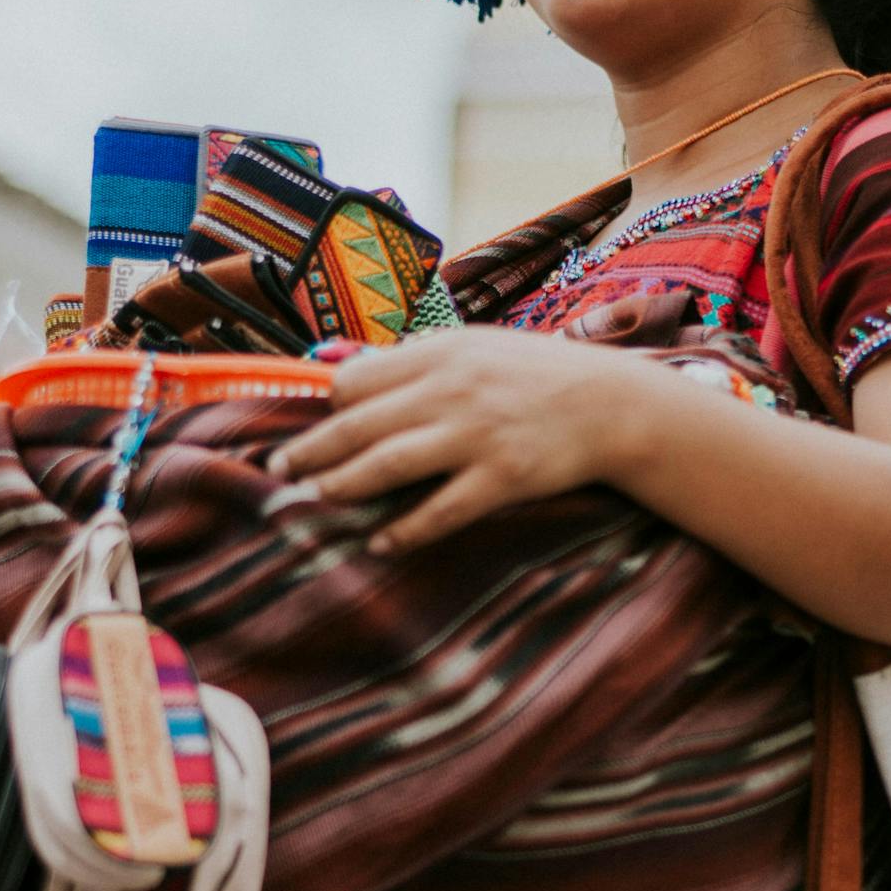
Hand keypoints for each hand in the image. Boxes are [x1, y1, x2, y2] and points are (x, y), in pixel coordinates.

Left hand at [277, 328, 648, 553]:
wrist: (611, 403)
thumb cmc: (537, 375)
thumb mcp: (476, 348)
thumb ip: (418, 360)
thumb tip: (349, 373)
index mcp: (441, 354)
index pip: (358, 380)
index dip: (329, 407)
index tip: (311, 427)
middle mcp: (452, 391)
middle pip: (359, 424)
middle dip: (311, 450)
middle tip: (278, 469)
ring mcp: (477, 435)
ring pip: (387, 464)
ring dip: (342, 485)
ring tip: (315, 498)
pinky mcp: (503, 477)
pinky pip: (440, 510)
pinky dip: (405, 530)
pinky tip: (380, 542)